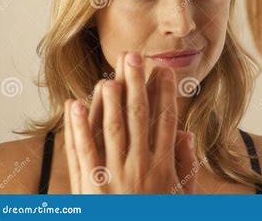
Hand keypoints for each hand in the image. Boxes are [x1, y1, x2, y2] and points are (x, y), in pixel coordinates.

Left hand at [64, 52, 198, 193]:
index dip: (164, 94)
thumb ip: (186, 165)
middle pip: (139, 116)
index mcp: (162, 165)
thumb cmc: (160, 216)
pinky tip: (75, 104)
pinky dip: (78, 126)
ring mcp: (114, 174)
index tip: (163, 71)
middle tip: (134, 57)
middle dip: (137, 84)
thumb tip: (186, 134)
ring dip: (110, 99)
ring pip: (112, 127)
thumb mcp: (183, 196)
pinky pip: (84, 150)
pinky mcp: (91, 185)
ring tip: (110, 73)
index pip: (165, 120)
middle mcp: (139, 164)